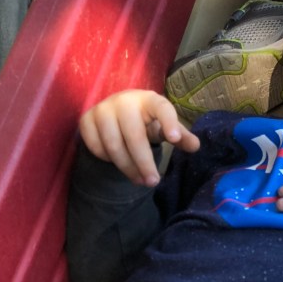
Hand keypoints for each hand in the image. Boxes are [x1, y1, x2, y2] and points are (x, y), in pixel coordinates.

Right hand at [78, 90, 199, 186]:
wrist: (117, 110)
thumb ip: (180, 135)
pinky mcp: (86, 120)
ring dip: (127, 167)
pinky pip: (96, 147)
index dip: (169, 122)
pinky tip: (118, 162)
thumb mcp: (164, 125)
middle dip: (144, 162)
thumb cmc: (146, 119)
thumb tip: (195, 146)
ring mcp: (103, 109)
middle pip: (135, 136)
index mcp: (150, 99)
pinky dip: (107, 159)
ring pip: (114, 145)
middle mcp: (125, 101)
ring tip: (139, 180)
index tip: (175, 139)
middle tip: (153, 182)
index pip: (162, 108)